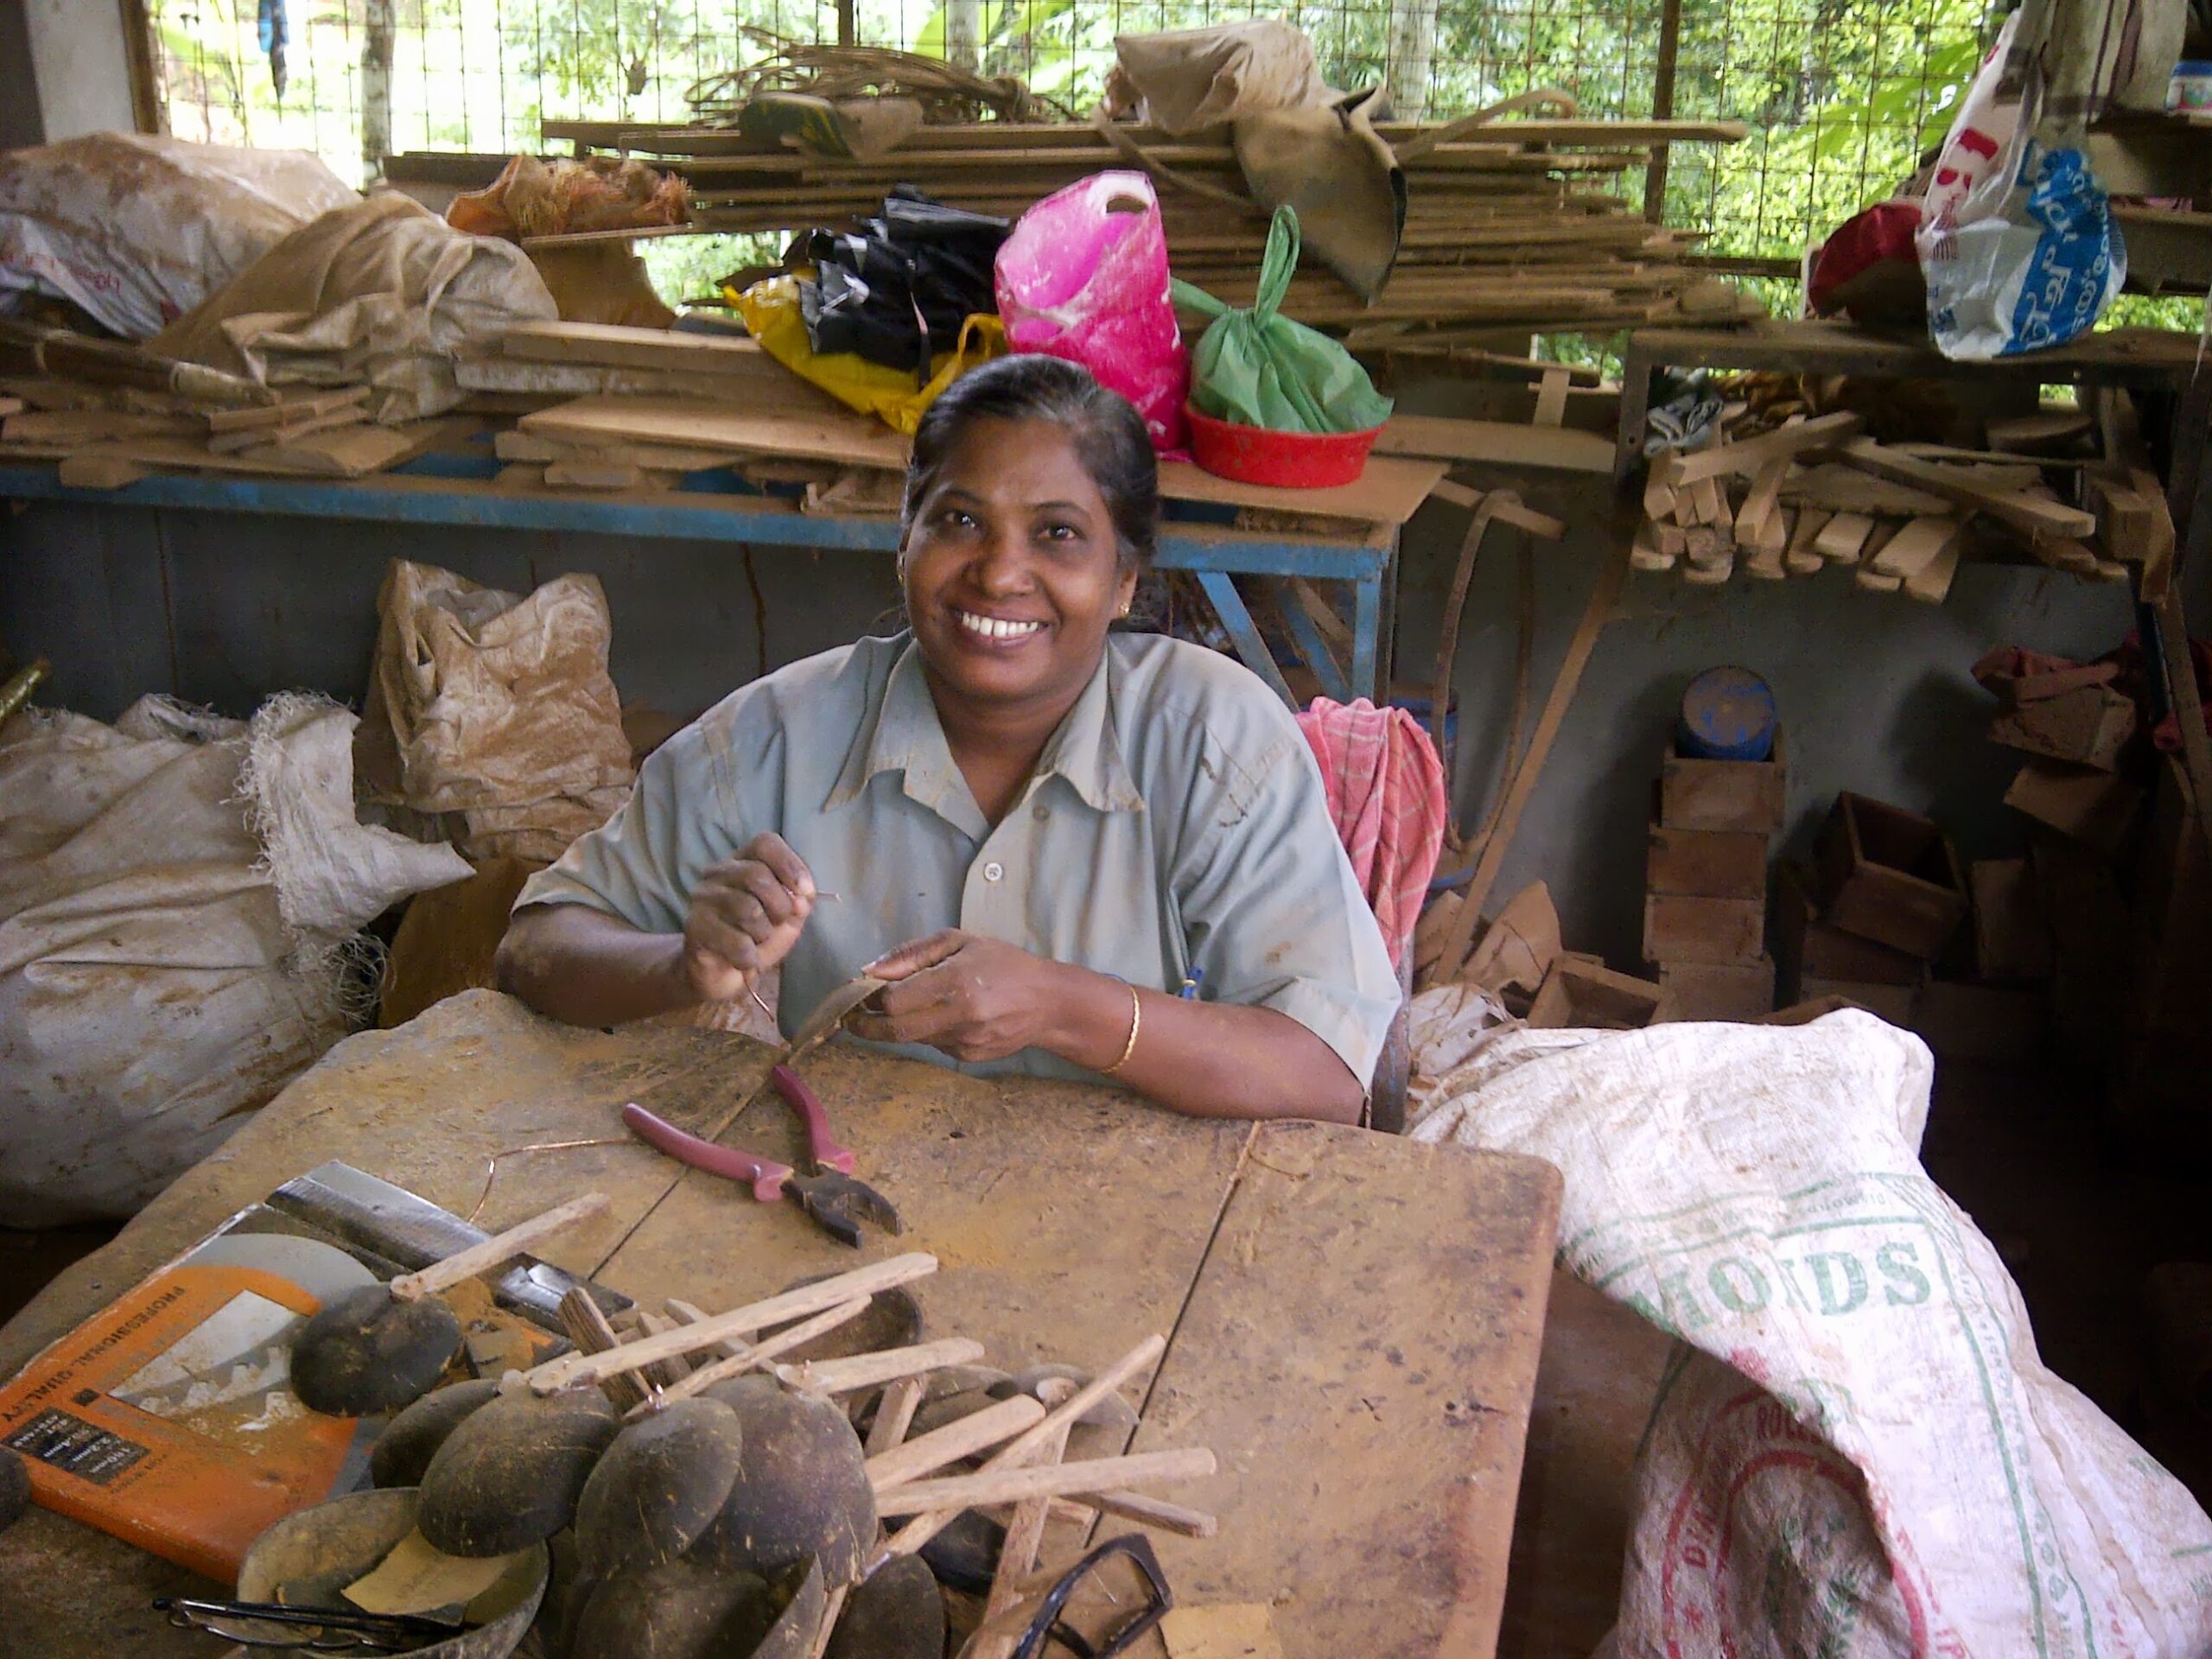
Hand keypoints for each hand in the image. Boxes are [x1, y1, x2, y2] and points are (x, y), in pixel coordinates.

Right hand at [681, 833, 814, 1003]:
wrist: (721, 972)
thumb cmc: (756, 936)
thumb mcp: (788, 914)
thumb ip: (800, 899)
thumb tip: (802, 896)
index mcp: (742, 862)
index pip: (764, 843)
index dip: (790, 864)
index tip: (804, 892)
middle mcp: (717, 873)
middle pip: (757, 875)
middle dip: (780, 906)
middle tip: (777, 923)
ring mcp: (702, 898)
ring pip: (747, 908)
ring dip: (763, 933)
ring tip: (756, 940)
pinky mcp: (694, 927)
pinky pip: (736, 941)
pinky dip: (749, 956)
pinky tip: (744, 958)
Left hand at [848, 930, 1062, 1062]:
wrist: (1047, 1002)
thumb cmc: (1002, 963)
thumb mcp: (959, 942)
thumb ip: (912, 954)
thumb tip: (870, 970)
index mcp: (955, 982)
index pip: (894, 1000)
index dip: (869, 999)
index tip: (859, 992)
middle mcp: (959, 1016)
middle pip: (895, 1031)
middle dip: (865, 1026)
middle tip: (850, 1019)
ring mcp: (964, 1041)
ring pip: (912, 1039)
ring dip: (896, 1027)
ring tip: (898, 1009)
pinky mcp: (969, 1057)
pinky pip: (933, 1045)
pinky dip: (925, 1032)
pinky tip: (940, 1017)